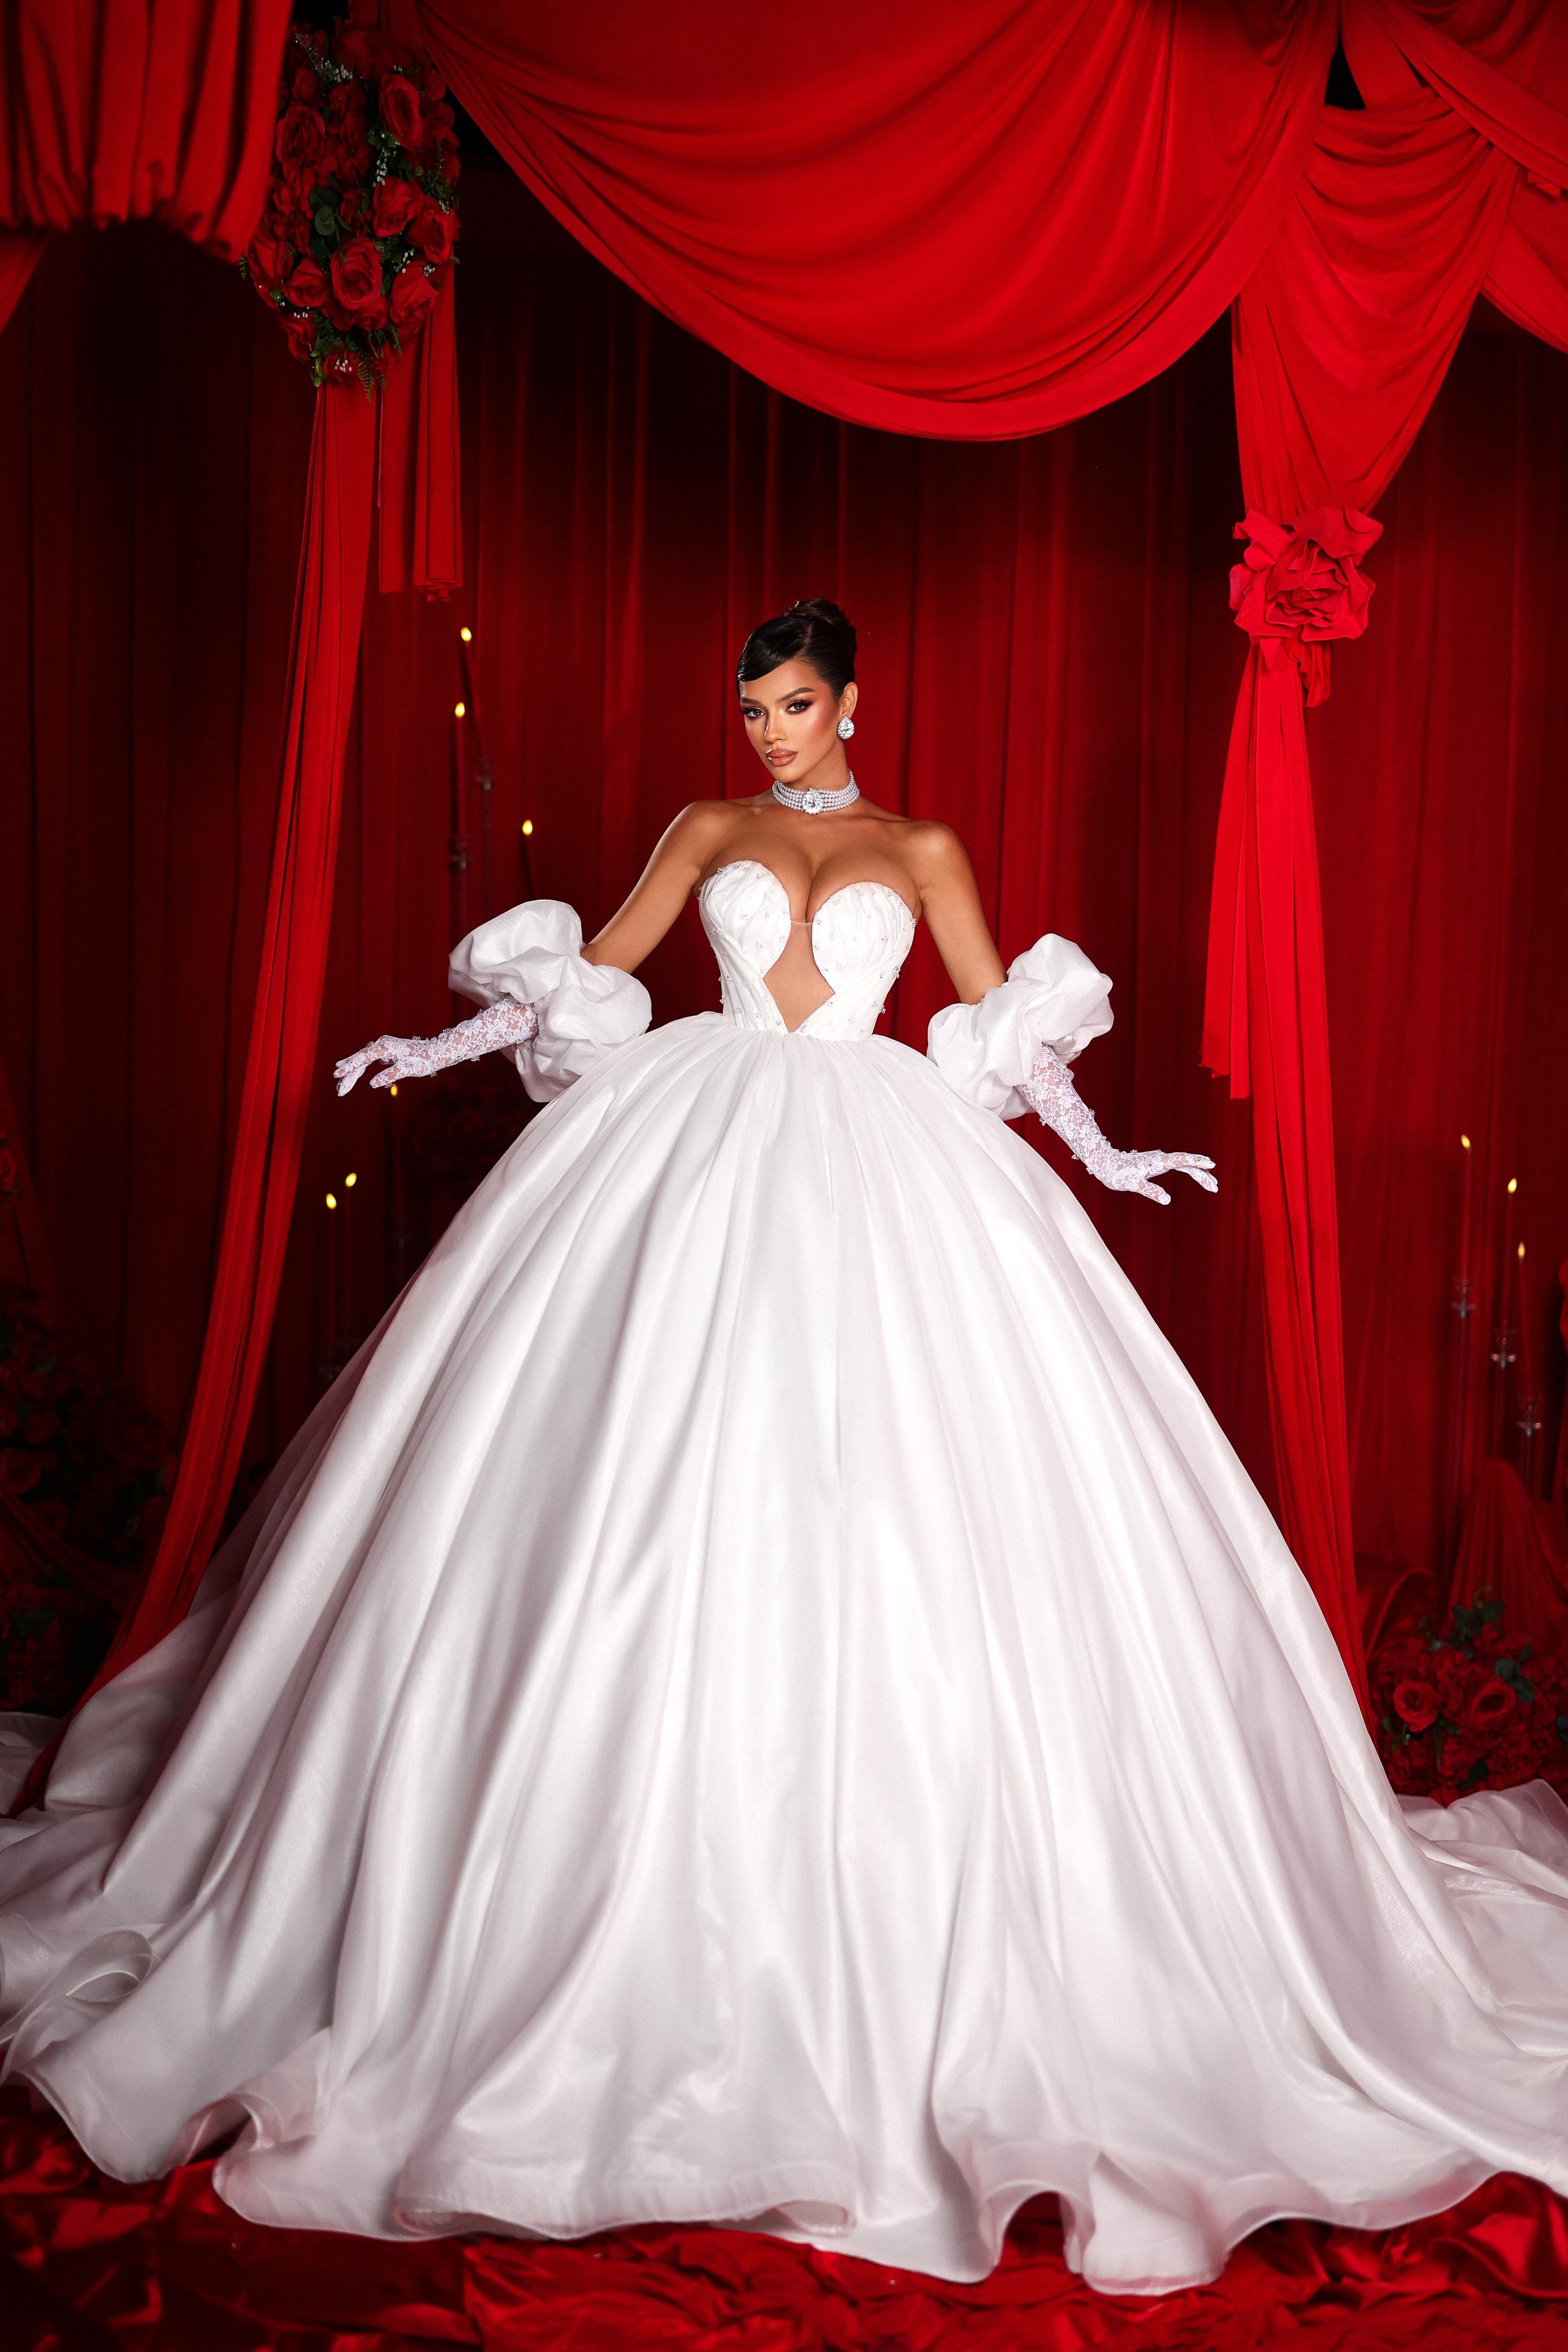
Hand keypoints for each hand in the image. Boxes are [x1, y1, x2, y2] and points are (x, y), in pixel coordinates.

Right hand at [334, 1036, 433, 1095]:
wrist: (436, 1051)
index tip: (338, 1074)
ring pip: (363, 1060)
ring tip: (339, 1082)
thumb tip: (372, 1084)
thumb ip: (390, 1075)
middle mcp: (382, 1044)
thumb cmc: (424, 1060)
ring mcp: (383, 1047)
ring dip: (352, 1072)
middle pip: (360, 1060)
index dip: (350, 1067)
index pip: (363, 1058)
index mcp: (386, 1047)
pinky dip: (360, 1067)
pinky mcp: (386, 1051)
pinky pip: (369, 1060)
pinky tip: (351, 1071)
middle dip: (349, 1075)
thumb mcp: (408, 1069)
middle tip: (339, 1091)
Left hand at [1098, 1148, 1216, 1206]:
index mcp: (1157, 1162)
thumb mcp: (1134, 1185)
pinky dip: (1188, 1169)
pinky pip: (1177, 1165)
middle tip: (1215, 1187)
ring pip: (1183, 1164)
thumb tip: (1167, 1200)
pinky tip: (1195, 1173)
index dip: (1197, 1162)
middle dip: (1202, 1173)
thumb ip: (1150, 1191)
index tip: (1211, 1165)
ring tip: (1211, 1183)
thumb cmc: (1118, 1175)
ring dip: (1198, 1172)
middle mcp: (1160, 1158)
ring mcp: (1159, 1159)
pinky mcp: (1156, 1162)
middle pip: (1186, 1163)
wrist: (1106, 1164)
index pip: (1182, 1160)